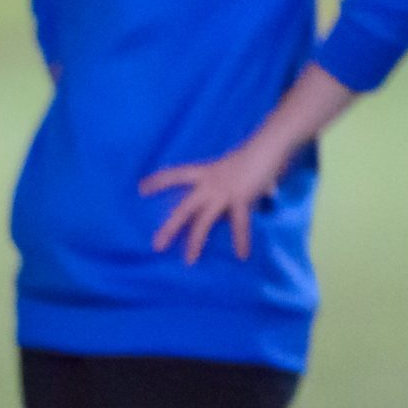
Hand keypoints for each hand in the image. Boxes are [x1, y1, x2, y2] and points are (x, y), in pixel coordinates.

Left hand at [140, 140, 293, 262]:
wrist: (267, 147)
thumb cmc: (252, 154)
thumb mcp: (233, 169)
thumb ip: (232, 183)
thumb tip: (246, 195)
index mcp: (204, 172)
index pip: (174, 175)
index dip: (158, 182)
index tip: (141, 189)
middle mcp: (208, 183)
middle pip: (183, 208)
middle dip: (170, 227)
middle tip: (156, 245)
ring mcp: (223, 192)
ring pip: (203, 220)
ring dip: (196, 241)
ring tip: (189, 260)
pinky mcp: (240, 199)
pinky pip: (239, 224)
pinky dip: (241, 240)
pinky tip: (241, 255)